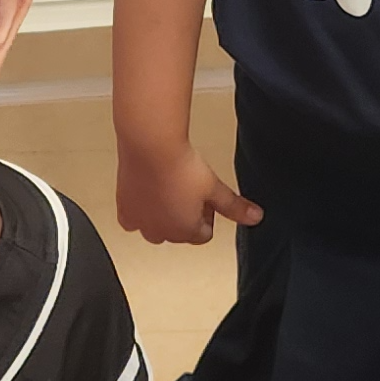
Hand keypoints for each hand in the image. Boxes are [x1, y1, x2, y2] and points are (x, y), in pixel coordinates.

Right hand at [113, 143, 259, 244]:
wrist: (150, 146)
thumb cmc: (180, 166)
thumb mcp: (215, 187)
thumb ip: (235, 207)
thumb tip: (255, 218)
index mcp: (185, 232)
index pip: (202, 235)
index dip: (206, 215)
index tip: (203, 197)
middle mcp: (161, 233)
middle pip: (178, 233)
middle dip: (183, 216)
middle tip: (185, 190)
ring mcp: (140, 223)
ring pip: (155, 228)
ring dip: (161, 215)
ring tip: (167, 188)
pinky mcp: (124, 209)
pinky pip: (132, 220)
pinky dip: (140, 211)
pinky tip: (147, 192)